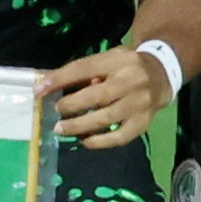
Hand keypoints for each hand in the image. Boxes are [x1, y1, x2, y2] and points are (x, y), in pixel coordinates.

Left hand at [38, 43, 170, 147]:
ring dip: (80, 126)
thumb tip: (53, 87)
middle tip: (56, 111)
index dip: (60, 79)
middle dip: (71, 105)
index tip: (38, 90)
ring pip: (107, 117)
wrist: (161, 75)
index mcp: (118, 59)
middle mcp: (132, 80)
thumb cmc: (124, 67)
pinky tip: (85, 141)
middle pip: (98, 95)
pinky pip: (121, 137)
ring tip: (61, 129)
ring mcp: (140, 103)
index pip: (85, 67)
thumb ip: (86, 72)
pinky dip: (100, 141)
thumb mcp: (107, 60)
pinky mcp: (144, 122)